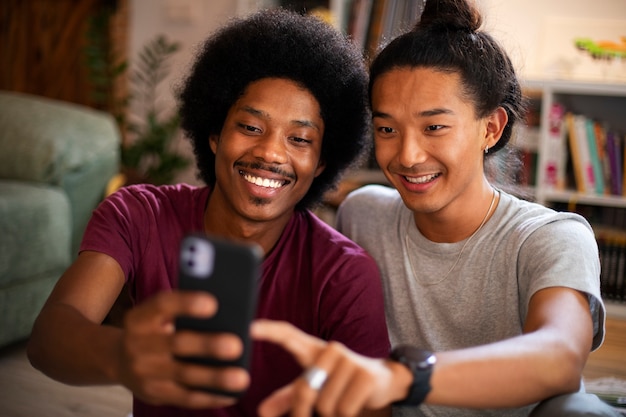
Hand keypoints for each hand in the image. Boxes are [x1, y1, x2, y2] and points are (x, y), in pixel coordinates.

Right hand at [117, 290, 249, 407]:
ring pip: (184, 375)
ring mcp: (144, 372)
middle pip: (177, 343)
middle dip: (208, 345)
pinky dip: (210, 397)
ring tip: (241, 378)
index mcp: (141, 317)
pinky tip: (231, 394)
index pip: (162, 305)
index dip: (187, 303)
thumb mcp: (158, 314)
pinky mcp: (153, 394)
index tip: (213, 304)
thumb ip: (185, 310)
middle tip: (236, 345)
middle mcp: (138, 344)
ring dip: (215, 378)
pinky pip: (185, 398)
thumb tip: (229, 314)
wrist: (119, 359)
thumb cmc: (154, 329)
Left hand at [251, 319, 404, 416]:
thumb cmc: (340, 383)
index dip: (269, 330)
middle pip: (304, 390)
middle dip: (306, 411)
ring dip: (331, 414)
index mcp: (313, 350)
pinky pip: (343, 409)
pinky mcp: (366, 376)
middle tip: (316, 413)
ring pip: (325, 405)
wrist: (383, 382)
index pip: (288, 335)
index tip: (250, 326)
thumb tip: (262, 411)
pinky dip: (346, 416)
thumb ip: (289, 398)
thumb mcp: (314, 387)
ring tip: (342, 401)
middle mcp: (330, 350)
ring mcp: (350, 360)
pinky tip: (355, 403)